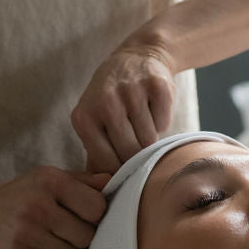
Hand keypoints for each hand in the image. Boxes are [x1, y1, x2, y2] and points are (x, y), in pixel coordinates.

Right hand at [0, 167, 109, 248]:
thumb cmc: (22, 195)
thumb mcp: (48, 179)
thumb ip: (82, 181)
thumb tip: (112, 180)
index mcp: (50, 181)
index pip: (97, 207)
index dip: (93, 216)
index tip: (80, 216)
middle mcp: (38, 205)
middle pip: (86, 236)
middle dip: (78, 238)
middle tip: (60, 233)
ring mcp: (24, 233)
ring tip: (45, 243)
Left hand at [70, 43, 177, 172]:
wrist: (138, 56)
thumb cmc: (112, 97)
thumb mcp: (94, 121)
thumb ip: (95, 155)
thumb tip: (101, 192)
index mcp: (84, 117)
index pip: (106, 163)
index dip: (119, 170)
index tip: (125, 166)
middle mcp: (105, 102)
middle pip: (130, 153)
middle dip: (137, 155)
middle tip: (137, 144)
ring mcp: (131, 91)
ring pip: (149, 141)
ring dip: (150, 138)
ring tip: (142, 122)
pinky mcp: (157, 85)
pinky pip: (164, 124)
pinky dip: (162, 121)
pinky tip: (152, 108)